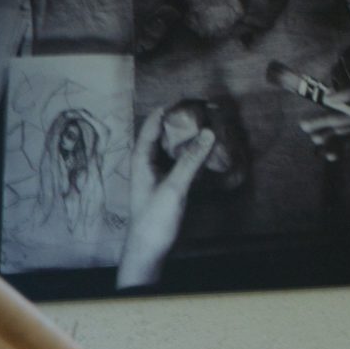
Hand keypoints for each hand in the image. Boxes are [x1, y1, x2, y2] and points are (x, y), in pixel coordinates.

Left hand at [117, 110, 213, 288]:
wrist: (148, 247)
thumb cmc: (155, 217)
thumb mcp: (174, 187)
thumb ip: (191, 159)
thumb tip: (208, 133)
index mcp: (141, 158)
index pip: (152, 125)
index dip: (167, 110)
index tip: (188, 100)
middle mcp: (147, 162)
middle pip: (162, 135)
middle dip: (180, 124)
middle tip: (203, 114)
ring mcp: (157, 174)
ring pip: (171, 150)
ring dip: (187, 140)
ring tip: (207, 130)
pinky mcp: (167, 186)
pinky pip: (179, 164)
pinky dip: (191, 156)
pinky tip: (205, 156)